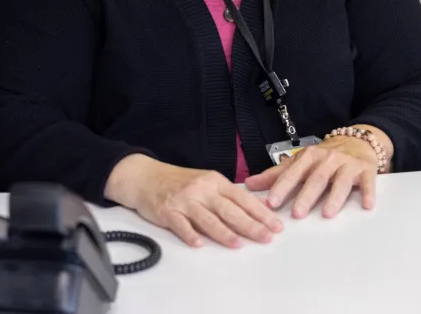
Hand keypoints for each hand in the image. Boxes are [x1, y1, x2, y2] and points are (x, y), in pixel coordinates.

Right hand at [105, 154, 282, 248]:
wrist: (145, 177)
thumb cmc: (178, 181)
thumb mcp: (205, 181)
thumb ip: (226, 195)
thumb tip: (254, 211)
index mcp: (214, 181)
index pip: (242, 198)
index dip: (260, 213)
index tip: (275, 226)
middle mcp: (201, 189)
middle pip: (229, 210)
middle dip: (250, 225)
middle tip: (266, 238)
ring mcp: (184, 200)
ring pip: (208, 219)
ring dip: (224, 233)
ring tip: (239, 244)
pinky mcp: (167, 211)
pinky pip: (181, 225)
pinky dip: (190, 235)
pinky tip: (198, 244)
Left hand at [244, 136, 379, 218]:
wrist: (357, 140)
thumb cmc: (324, 156)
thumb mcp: (300, 161)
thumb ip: (276, 174)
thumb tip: (249, 184)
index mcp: (308, 157)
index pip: (293, 173)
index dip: (281, 187)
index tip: (271, 203)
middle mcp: (327, 159)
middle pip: (316, 179)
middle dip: (306, 196)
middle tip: (297, 214)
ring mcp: (347, 164)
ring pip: (340, 181)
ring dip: (334, 197)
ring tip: (327, 213)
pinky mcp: (366, 170)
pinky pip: (368, 183)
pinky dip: (368, 193)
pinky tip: (366, 205)